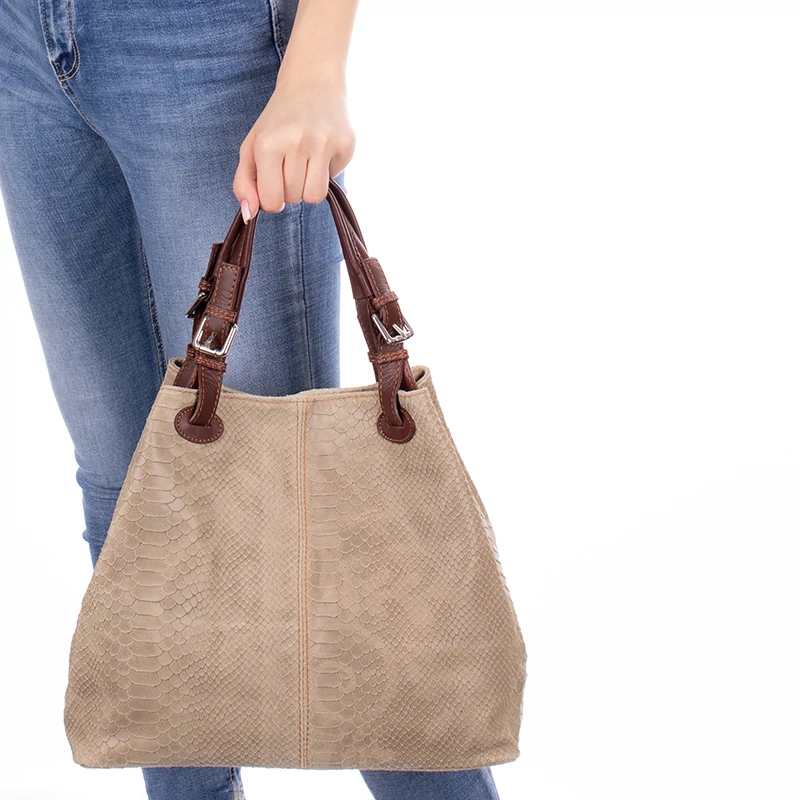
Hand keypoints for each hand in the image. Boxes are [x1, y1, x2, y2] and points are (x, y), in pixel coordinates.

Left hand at [233, 81, 355, 218]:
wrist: (313, 81)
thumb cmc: (279, 120)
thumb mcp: (252, 146)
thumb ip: (244, 182)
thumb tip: (248, 215)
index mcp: (268, 144)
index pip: (272, 202)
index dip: (273, 199)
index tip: (274, 181)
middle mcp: (297, 142)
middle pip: (294, 198)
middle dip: (291, 188)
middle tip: (291, 163)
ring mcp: (324, 143)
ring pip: (315, 196)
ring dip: (308, 186)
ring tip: (306, 163)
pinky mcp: (346, 144)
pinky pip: (334, 180)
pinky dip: (327, 171)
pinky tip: (323, 150)